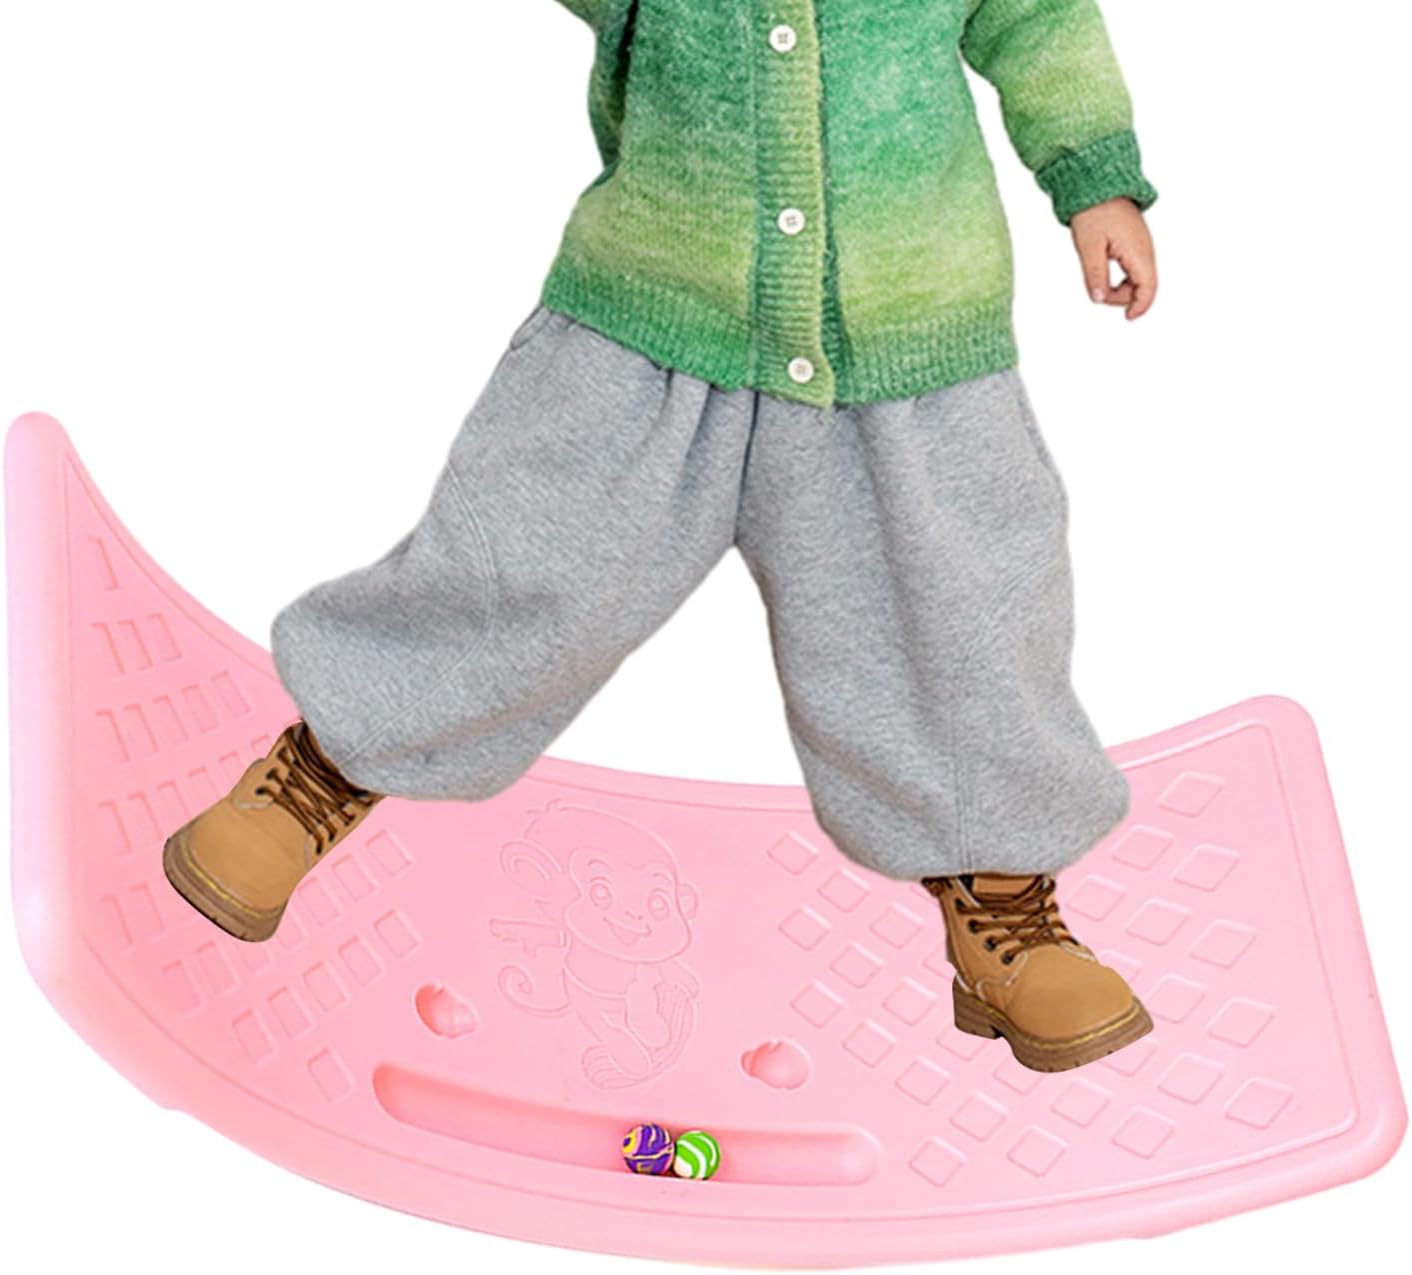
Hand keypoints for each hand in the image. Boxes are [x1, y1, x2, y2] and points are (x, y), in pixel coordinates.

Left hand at [1070, 197, 1157, 319]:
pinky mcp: (1136, 243)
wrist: (1098, 186)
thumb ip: (1095, 276)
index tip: (1128, 318)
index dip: (1140, 306)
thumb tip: (1099, 299)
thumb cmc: (1094, 213)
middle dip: (1124, 297)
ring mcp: (1143, 246)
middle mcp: (1146, 250)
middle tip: (1099, 294)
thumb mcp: (1089, 248)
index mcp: (1138, 252)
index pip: (1148, 287)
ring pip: (1139, 278)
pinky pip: (1135, 268)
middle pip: (1144, 286)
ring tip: (1099, 281)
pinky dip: (1123, 278)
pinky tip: (1105, 274)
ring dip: (1122, 288)